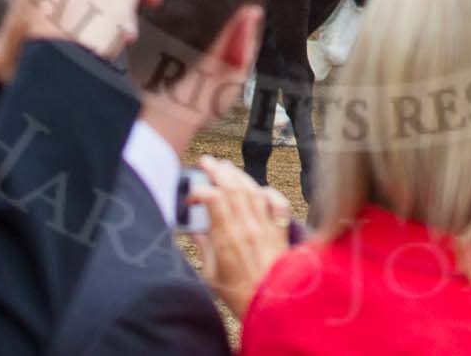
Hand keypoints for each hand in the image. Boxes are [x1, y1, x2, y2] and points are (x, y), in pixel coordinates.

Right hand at [191, 155, 293, 314]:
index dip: (200, 190)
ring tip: (227, 166)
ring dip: (238, 175)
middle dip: (218, 170)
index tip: (191, 195)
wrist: (273, 308)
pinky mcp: (280, 231)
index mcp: (227, 238)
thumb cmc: (240, 295)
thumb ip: (205, 248)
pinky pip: (277, 204)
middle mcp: (248, 228)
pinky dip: (268, 193)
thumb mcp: (212, 275)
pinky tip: (259, 189)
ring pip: (252, 190)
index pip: (213, 199)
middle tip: (207, 162)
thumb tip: (197, 229)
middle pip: (232, 188)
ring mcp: (266, 227)